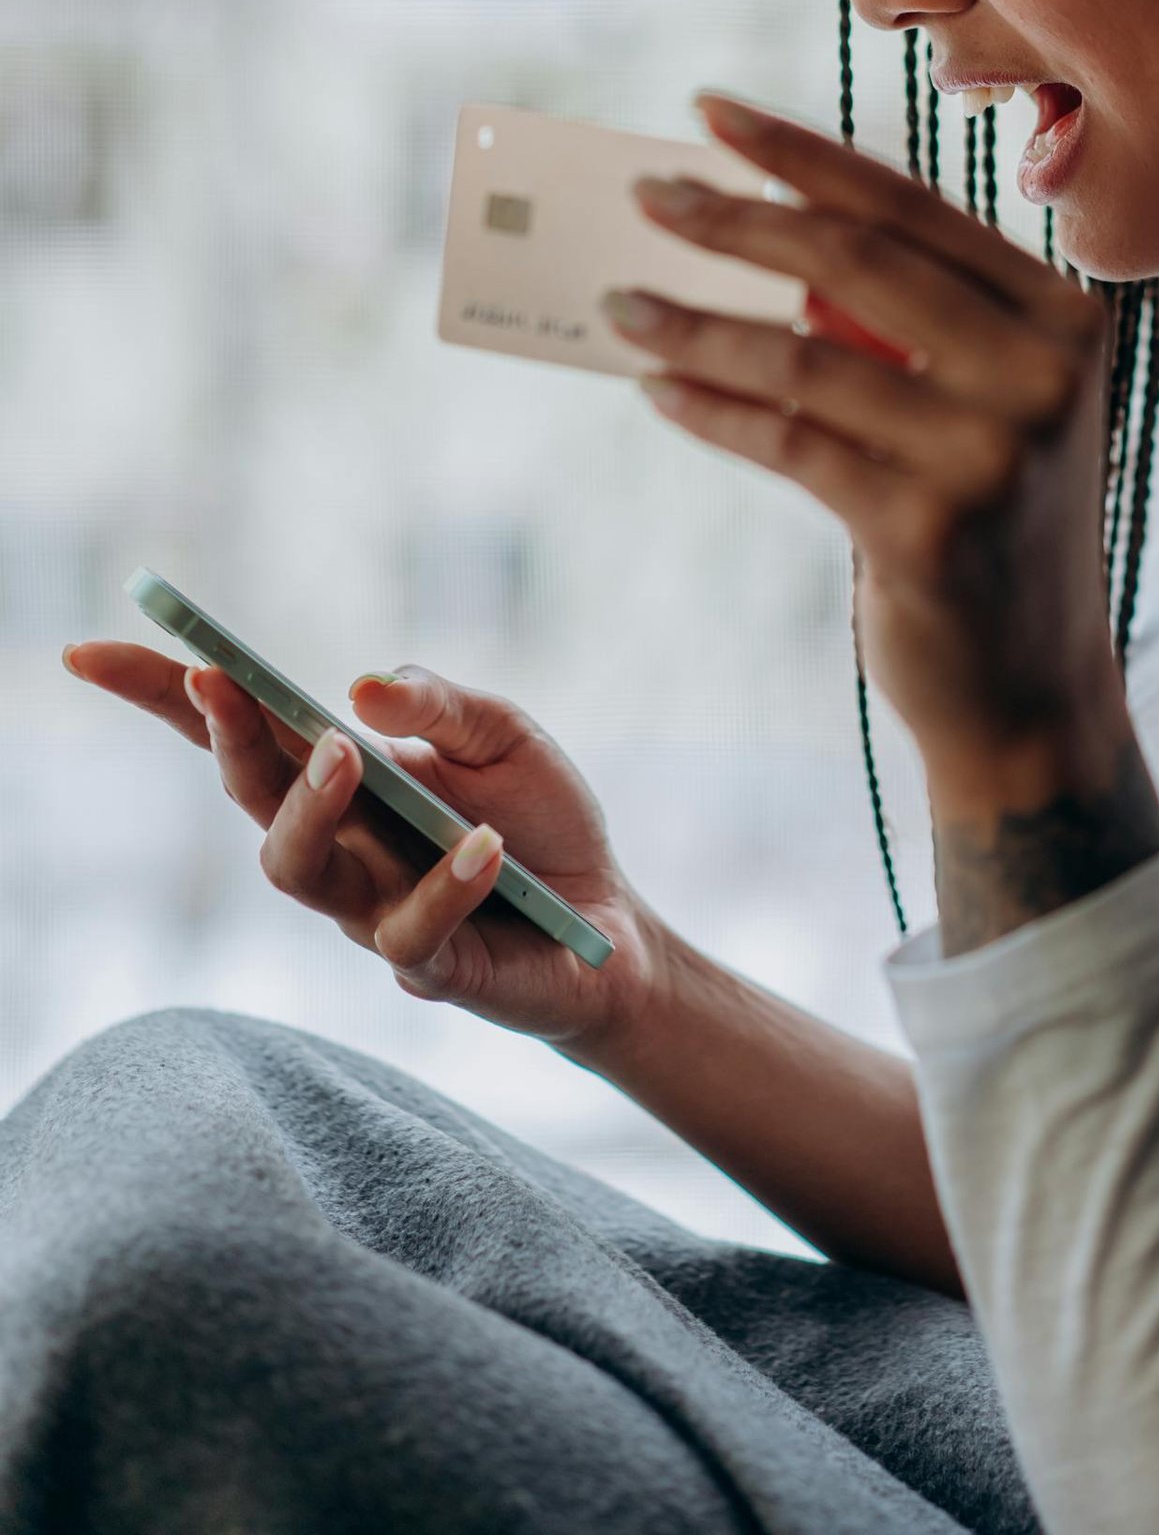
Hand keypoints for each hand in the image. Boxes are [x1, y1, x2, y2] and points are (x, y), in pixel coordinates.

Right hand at [61, 643, 659, 1056]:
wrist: (612, 925)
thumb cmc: (540, 821)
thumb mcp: (503, 734)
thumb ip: (437, 704)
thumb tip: (358, 688)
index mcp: (341, 776)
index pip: (236, 732)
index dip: (159, 695)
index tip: (86, 653)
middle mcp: (338, 844)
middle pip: (249, 797)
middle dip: (226, 738)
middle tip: (226, 683)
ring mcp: (371, 909)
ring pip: (297, 872)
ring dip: (311, 805)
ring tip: (349, 752)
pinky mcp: (430, 965)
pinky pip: (416, 930)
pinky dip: (450, 881)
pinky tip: (487, 845)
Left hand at [608, 91, 1129, 795]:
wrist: (1033, 697)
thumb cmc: (986, 531)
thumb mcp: (974, 405)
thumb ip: (899, 322)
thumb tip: (747, 227)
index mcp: (1064, 316)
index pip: (909, 207)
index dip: (801, 153)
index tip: (709, 112)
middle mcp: (1044, 371)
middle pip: (852, 261)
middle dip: (732, 217)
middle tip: (646, 192)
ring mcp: (991, 451)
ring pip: (803, 354)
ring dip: (695, 321)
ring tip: (619, 303)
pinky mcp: (928, 527)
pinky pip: (786, 441)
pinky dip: (710, 406)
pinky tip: (658, 388)